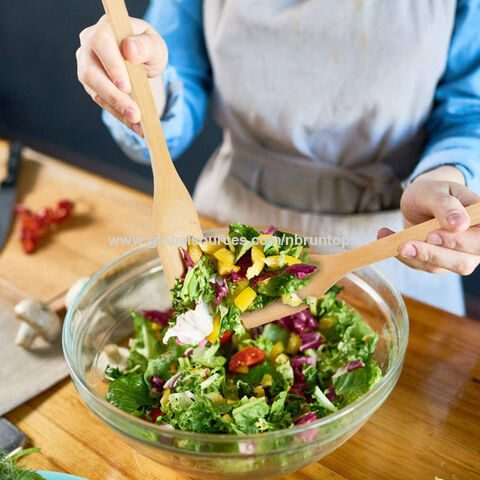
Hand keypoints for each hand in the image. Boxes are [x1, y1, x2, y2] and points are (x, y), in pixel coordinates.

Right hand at [76, 15, 167, 135]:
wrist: (142, 59)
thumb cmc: (147, 48)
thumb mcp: (154, 45)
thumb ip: (145, 46)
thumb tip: (129, 50)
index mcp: (105, 28)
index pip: (101, 43)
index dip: (112, 65)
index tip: (126, 86)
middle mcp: (89, 46)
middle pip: (91, 73)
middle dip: (115, 97)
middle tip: (135, 114)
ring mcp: (86, 66)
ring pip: (95, 91)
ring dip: (118, 110)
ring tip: (138, 124)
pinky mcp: (92, 86)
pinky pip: (103, 103)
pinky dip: (121, 116)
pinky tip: (137, 127)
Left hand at [378, 166, 479, 274]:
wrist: (420, 200)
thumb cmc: (432, 192)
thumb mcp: (435, 191)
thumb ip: (446, 205)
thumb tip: (460, 224)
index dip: (460, 242)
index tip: (433, 234)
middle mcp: (474, 244)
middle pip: (463, 262)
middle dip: (433, 254)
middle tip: (406, 244)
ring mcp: (456, 256)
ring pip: (439, 267)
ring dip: (414, 256)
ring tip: (395, 243)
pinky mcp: (436, 263)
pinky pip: (420, 265)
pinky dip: (402, 255)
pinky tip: (387, 237)